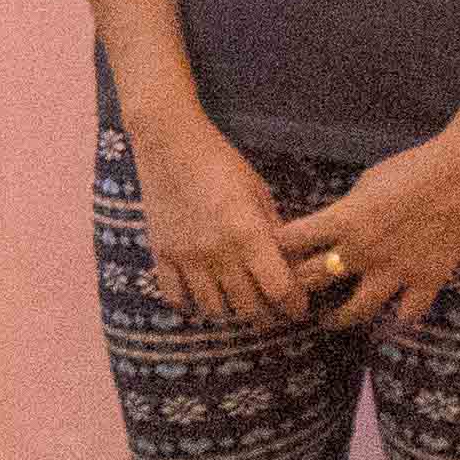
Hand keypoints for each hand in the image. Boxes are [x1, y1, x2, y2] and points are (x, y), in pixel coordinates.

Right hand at [129, 120, 301, 326]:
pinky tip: (202, 295)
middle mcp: (218, 252)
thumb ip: (274, 231)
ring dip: (231, 311)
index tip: (298, 307)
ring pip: (214, 309)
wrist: (169, 144)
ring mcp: (186, 257)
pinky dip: (191, 304)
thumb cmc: (221, 163)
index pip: (279, 289)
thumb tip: (292, 264)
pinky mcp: (162, 255)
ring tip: (238, 302)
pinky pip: (176, 298)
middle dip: (266, 314)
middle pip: (248, 307)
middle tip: (272, 310)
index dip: (293, 305)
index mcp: (248, 233)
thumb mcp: (258, 192)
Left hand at [294, 137, 459, 334]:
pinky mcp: (426, 281)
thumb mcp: (368, 182)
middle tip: (290, 295)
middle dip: (296, 288)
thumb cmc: (414, 167)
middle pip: (312, 280)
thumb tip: (336, 224)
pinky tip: (389, 322)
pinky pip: (406, 314)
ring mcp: (395, 271)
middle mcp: (363, 251)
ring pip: (355, 310)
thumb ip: (348, 209)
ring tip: (329, 320)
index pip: (291, 241)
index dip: (276, 249)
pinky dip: (396, 320)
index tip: (271, 255)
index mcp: (344, 220)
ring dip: (337, 318)